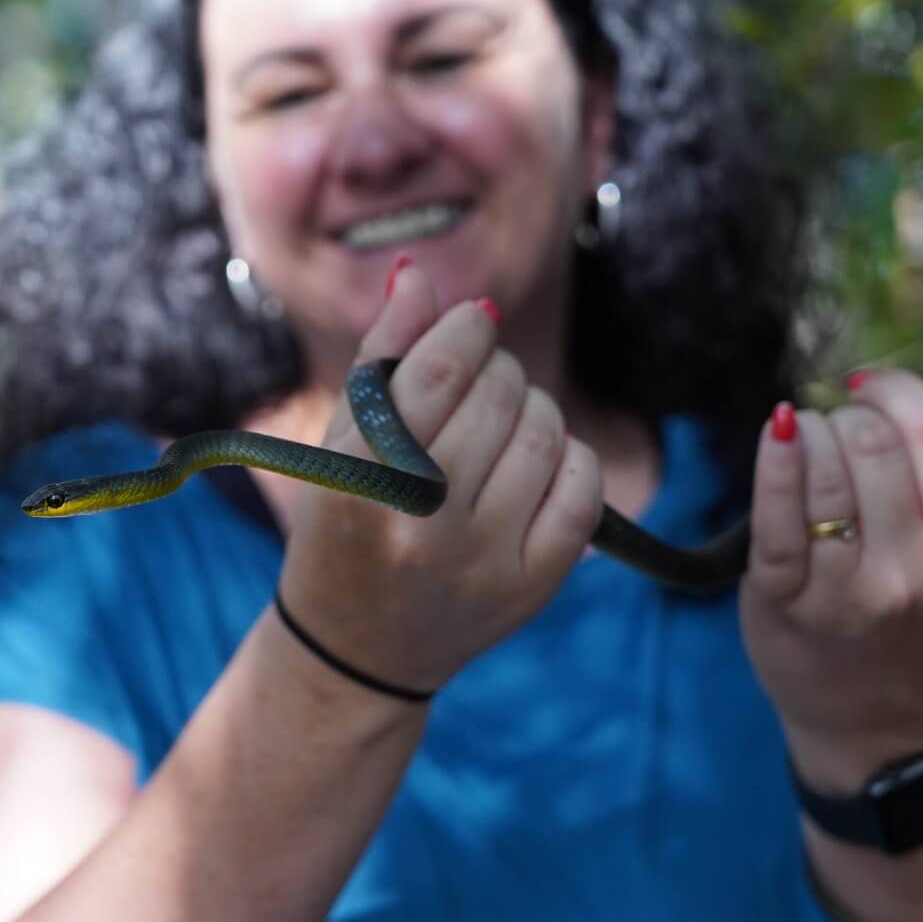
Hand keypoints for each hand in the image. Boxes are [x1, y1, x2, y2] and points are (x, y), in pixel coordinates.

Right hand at [276, 264, 602, 695]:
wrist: (358, 648)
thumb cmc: (344, 526)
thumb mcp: (339, 443)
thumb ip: (380, 358)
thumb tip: (420, 273)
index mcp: (362, 481)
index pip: (441, 371)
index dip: (468, 328)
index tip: (474, 322)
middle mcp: (422, 525)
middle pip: (498, 394)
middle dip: (497, 369)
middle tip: (481, 383)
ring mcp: (482, 561)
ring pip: (546, 433)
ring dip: (534, 407)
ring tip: (505, 421)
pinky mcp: (530, 587)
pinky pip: (583, 488)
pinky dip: (570, 458)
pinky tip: (536, 465)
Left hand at [739, 361, 922, 791]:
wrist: (869, 723)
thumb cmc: (908, 617)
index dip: (897, 390)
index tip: (867, 385)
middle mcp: (912, 569)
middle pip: (873, 444)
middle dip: (843, 417)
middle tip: (831, 432)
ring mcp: (846, 588)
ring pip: (824, 468)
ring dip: (806, 435)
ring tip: (803, 444)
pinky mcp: (785, 598)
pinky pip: (776, 515)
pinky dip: (774, 461)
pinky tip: (775, 432)